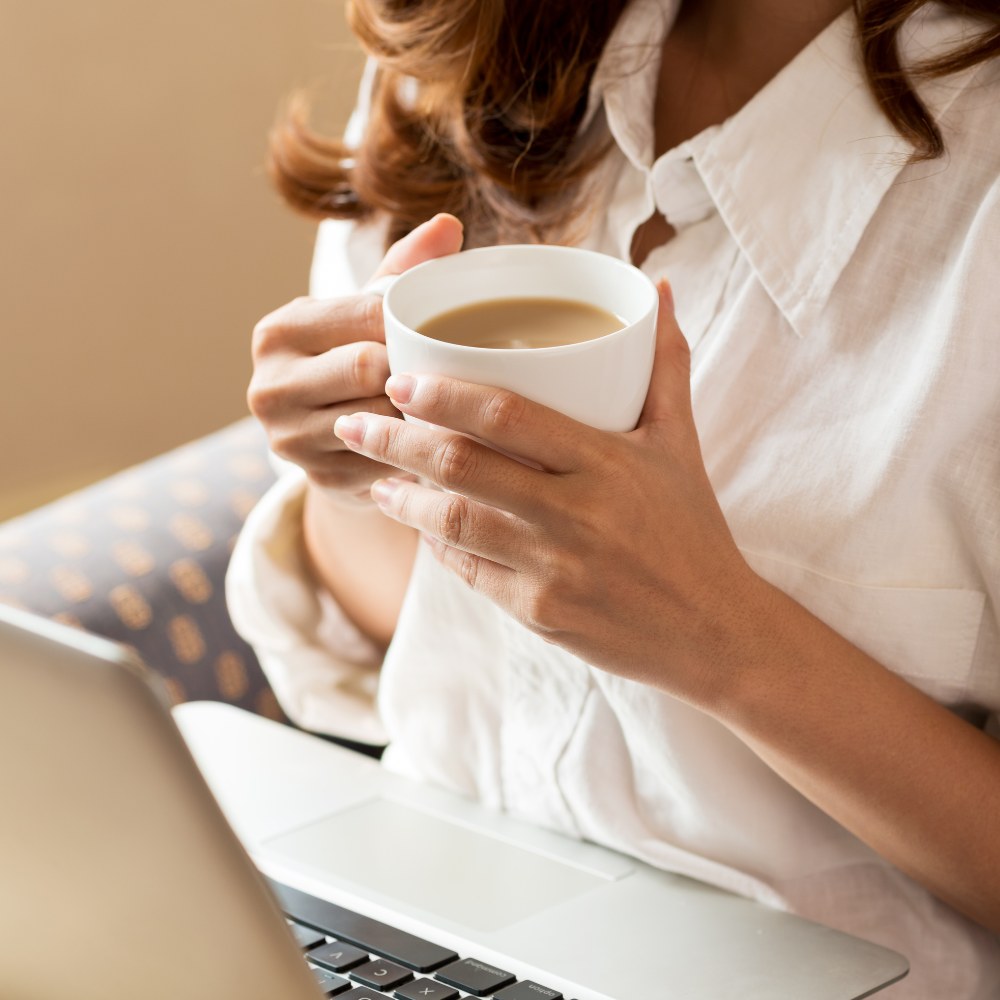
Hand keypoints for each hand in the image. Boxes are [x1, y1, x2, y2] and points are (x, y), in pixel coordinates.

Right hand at [247, 214, 464, 505]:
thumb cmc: (355, 359)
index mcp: (279, 331)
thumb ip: (403, 269)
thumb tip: (448, 225)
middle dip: (413, 369)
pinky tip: (436, 440)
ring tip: (450, 403)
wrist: (330, 443)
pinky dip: (415, 450)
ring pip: (380, 419)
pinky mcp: (319, 481)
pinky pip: (387, 461)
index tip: (446, 326)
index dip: (411, 322)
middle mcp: (270, 386)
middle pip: (367, 368)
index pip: (362, 315)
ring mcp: (289, 440)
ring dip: (418, 413)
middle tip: (453, 368)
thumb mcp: (367, 313)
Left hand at [333, 282, 762, 704]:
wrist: (714, 630)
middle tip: (355, 422)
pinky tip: (419, 528)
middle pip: (461, 467)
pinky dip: (435, 547)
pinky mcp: (538, 613)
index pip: (507, 415)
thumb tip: (656, 289)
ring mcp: (552, 568)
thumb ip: (665, 364)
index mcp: (606, 462)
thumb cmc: (692, 529)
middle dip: (395, 441)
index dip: (443, 394)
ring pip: (451, 524)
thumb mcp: (682, 442)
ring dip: (401, 498)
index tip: (400, 380)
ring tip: (372, 476)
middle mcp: (574, 514)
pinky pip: (468, 572)